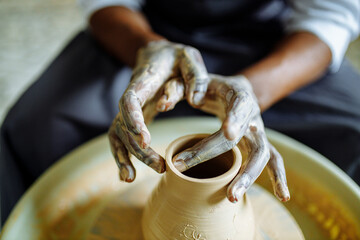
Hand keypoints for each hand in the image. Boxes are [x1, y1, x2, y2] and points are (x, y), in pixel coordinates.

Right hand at [108, 40, 208, 181]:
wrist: (156, 53)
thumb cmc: (175, 56)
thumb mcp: (189, 57)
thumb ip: (195, 75)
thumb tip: (195, 101)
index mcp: (143, 81)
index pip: (130, 100)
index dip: (134, 119)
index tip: (146, 140)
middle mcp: (131, 96)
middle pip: (123, 125)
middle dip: (137, 148)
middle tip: (161, 167)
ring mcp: (130, 109)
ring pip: (118, 134)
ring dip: (124, 156)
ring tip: (130, 178)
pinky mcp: (133, 117)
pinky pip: (120, 137)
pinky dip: (121, 155)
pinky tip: (127, 174)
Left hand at [162, 74, 289, 201]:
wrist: (235, 89)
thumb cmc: (211, 86)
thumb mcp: (194, 79)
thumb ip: (177, 87)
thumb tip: (165, 105)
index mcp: (240, 95)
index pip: (240, 107)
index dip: (235, 119)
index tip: (227, 133)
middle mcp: (253, 115)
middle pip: (242, 135)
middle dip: (217, 153)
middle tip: (186, 167)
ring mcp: (258, 132)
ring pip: (262, 154)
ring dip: (248, 176)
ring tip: (231, 197)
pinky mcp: (259, 144)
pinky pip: (273, 161)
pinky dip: (279, 178)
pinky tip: (283, 196)